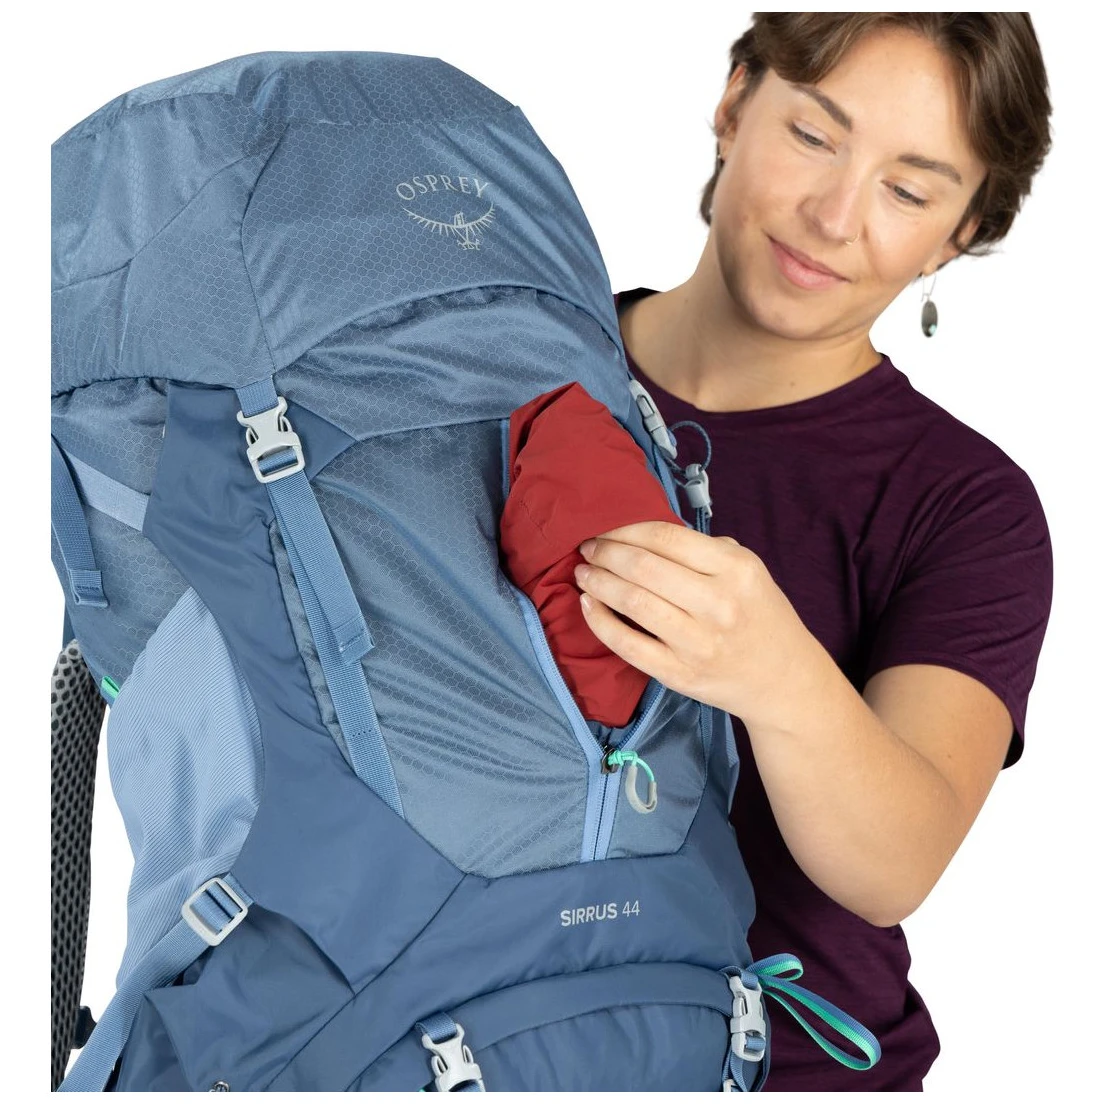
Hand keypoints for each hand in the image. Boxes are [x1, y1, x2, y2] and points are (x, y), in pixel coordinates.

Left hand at [574, 521, 814, 725]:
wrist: (783, 679)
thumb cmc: (760, 615)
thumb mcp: (748, 570)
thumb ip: (704, 550)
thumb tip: (643, 534)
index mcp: (736, 569)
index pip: (666, 538)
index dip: (625, 529)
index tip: (604, 529)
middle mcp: (718, 604)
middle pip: (644, 568)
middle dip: (606, 553)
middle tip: (587, 548)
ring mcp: (697, 643)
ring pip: (633, 603)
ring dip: (598, 583)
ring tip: (583, 573)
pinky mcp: (680, 674)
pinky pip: (628, 646)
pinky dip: (600, 622)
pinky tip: (588, 605)